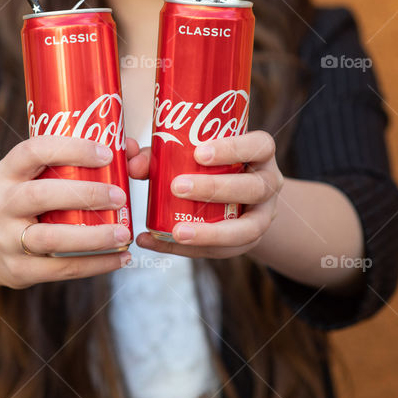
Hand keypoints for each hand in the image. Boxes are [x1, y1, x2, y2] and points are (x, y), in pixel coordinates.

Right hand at [0, 135, 135, 288]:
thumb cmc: (31, 203)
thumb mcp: (37, 178)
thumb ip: (78, 162)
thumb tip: (134, 151)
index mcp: (7, 172)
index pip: (33, 151)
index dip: (70, 149)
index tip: (107, 154)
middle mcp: (2, 203)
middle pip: (40, 195)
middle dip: (86, 194)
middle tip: (120, 196)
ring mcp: (6, 239)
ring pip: (50, 238)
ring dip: (93, 237)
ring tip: (124, 234)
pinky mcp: (19, 270)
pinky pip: (61, 268)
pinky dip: (96, 264)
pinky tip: (121, 258)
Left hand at [128, 131, 282, 258]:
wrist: (239, 200)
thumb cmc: (209, 167)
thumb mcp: (190, 153)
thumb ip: (160, 153)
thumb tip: (129, 157)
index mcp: (260, 154)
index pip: (259, 146)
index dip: (232, 149)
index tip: (199, 153)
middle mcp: (268, 184)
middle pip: (252, 188)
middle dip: (215, 189)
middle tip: (177, 187)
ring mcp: (263, 216)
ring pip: (247, 229)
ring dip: (210, 232)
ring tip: (177, 232)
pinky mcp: (247, 243)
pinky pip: (222, 252)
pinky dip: (186, 250)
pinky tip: (156, 243)